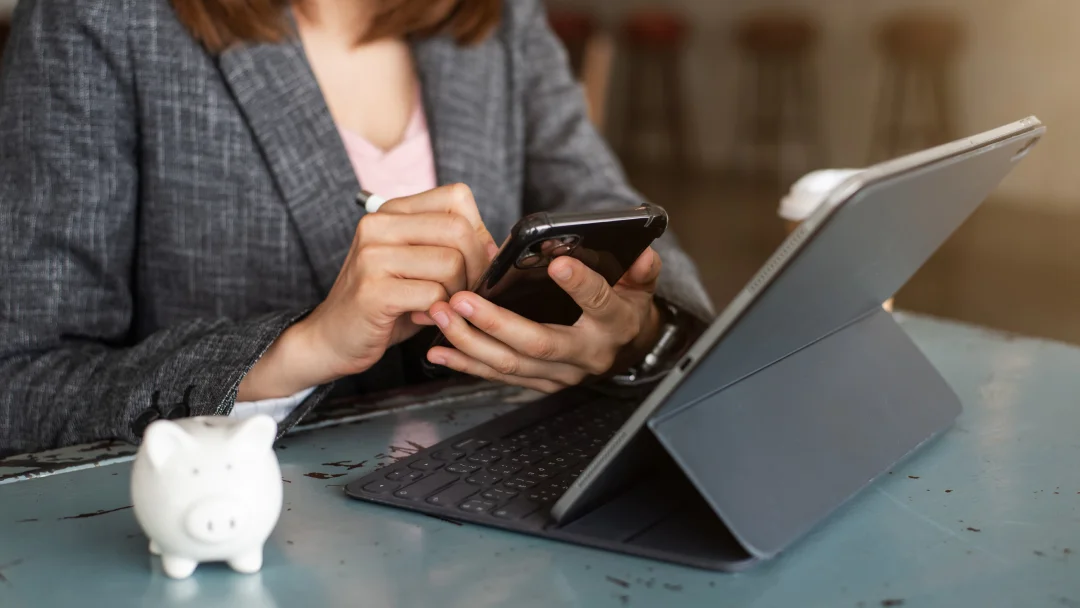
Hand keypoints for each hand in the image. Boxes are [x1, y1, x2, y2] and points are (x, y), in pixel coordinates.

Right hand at [238, 184, 496, 400]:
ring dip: (457, 293)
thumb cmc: (384, 303)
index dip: (478, 231)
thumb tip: (495, 247)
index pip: (457, 197)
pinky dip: (440, 312)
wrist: (331, 339)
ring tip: (440, 305)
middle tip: (464, 292)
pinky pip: (434, 295)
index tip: (473, 261)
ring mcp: (372, 256)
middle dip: (476, 267)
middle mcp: (378, 225)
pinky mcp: (373, 290)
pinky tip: (424, 317)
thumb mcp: (417, 264)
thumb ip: (451, 246)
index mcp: (392, 211)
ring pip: (451, 264)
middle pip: (460, 231)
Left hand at [425, 247, 663, 392]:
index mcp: (614, 324)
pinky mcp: (541, 383)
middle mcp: (586, 354)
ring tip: (441, 315)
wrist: (623, 348)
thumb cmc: (624, 306)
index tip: (558, 264)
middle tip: (462, 299)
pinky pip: (498, 376)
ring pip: (511, 363)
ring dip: (470, 341)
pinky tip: (439, 351)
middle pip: (539, 342)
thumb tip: (642, 252)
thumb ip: (641, 268)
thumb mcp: (640, 285)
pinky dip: (466, 364)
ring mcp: (561, 373)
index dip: (580, 285)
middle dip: (496, 322)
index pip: (599, 304)